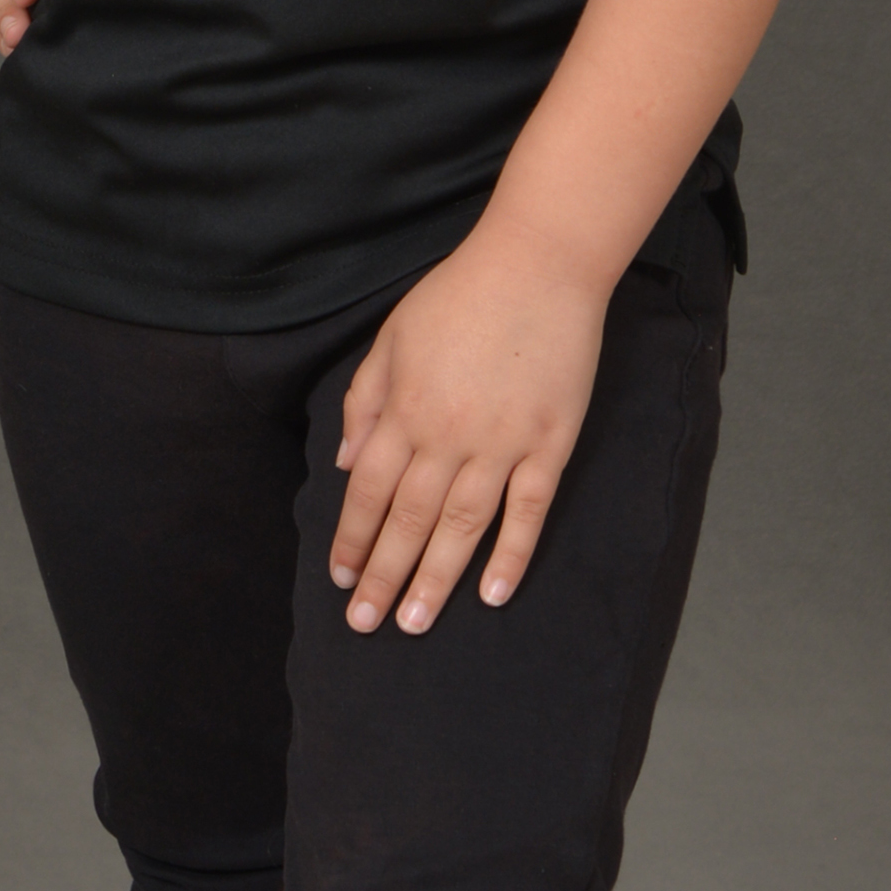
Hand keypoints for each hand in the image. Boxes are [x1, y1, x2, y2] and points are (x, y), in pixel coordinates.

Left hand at [327, 223, 607, 633]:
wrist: (538, 266)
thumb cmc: (459, 295)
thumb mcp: (393, 337)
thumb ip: (365, 401)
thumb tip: (344, 464)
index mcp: (405, 409)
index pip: (368, 491)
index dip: (353, 538)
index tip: (341, 577)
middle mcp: (448, 435)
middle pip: (408, 519)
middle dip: (383, 576)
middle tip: (366, 624)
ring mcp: (502, 444)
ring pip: (462, 527)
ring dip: (435, 579)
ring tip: (415, 624)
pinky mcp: (549, 444)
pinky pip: (528, 511)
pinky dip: (511, 555)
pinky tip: (492, 593)